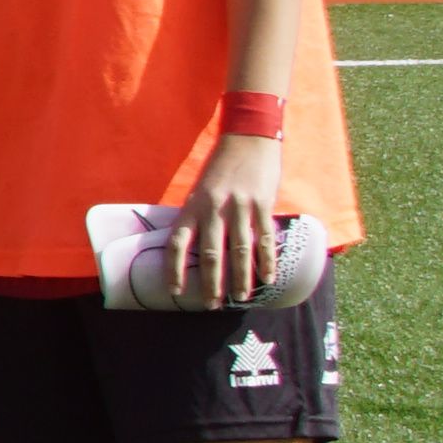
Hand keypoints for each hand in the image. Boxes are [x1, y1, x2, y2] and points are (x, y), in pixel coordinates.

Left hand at [183, 127, 289, 306]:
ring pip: (240, 250)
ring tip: (240, 298)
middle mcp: (215, 209)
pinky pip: (265, 238)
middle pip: (211, 254)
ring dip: (241, 278)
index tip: (175, 291)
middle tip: (211, 305)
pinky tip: (268, 278)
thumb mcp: (200, 190)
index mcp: (193, 206)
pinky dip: (267, 261)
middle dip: (211, 283)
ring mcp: (241, 207)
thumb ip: (198, 215)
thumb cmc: (221, 167)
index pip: (178, 243)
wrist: (248, 138)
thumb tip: (193, 247)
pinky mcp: (263, 204)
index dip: (174, 269)